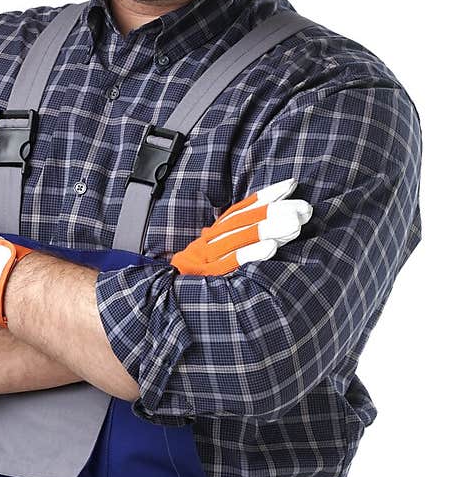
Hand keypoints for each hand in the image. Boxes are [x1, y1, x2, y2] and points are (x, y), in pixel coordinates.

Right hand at [170, 178, 312, 275]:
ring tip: (296, 224)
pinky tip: (271, 247)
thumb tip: (276, 221)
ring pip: (243, 237)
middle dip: (277, 212)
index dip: (267, 195)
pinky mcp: (210, 273)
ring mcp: (210, 255)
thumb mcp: (219, 249)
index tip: (292, 185)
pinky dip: (252, 253)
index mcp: (216, 230)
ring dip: (270, 229)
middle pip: (247, 220)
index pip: (244, 208)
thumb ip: (241, 236)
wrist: (171, 291)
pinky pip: (233, 261)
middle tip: (305, 209)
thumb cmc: (202, 271)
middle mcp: (213, 238)